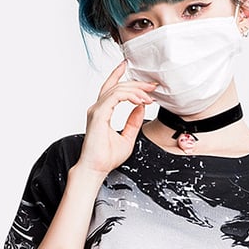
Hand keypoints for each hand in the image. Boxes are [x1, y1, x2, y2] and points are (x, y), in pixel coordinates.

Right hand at [77, 60, 156, 175]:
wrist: (96, 169)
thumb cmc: (106, 158)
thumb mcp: (128, 137)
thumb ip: (134, 122)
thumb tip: (140, 108)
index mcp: (102, 112)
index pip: (112, 89)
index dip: (124, 78)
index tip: (143, 81)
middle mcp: (97, 109)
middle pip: (117, 86)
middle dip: (136, 83)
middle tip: (152, 86)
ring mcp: (96, 110)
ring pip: (117, 89)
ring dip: (136, 91)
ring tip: (149, 97)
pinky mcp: (99, 114)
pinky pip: (115, 97)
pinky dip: (130, 96)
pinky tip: (140, 101)